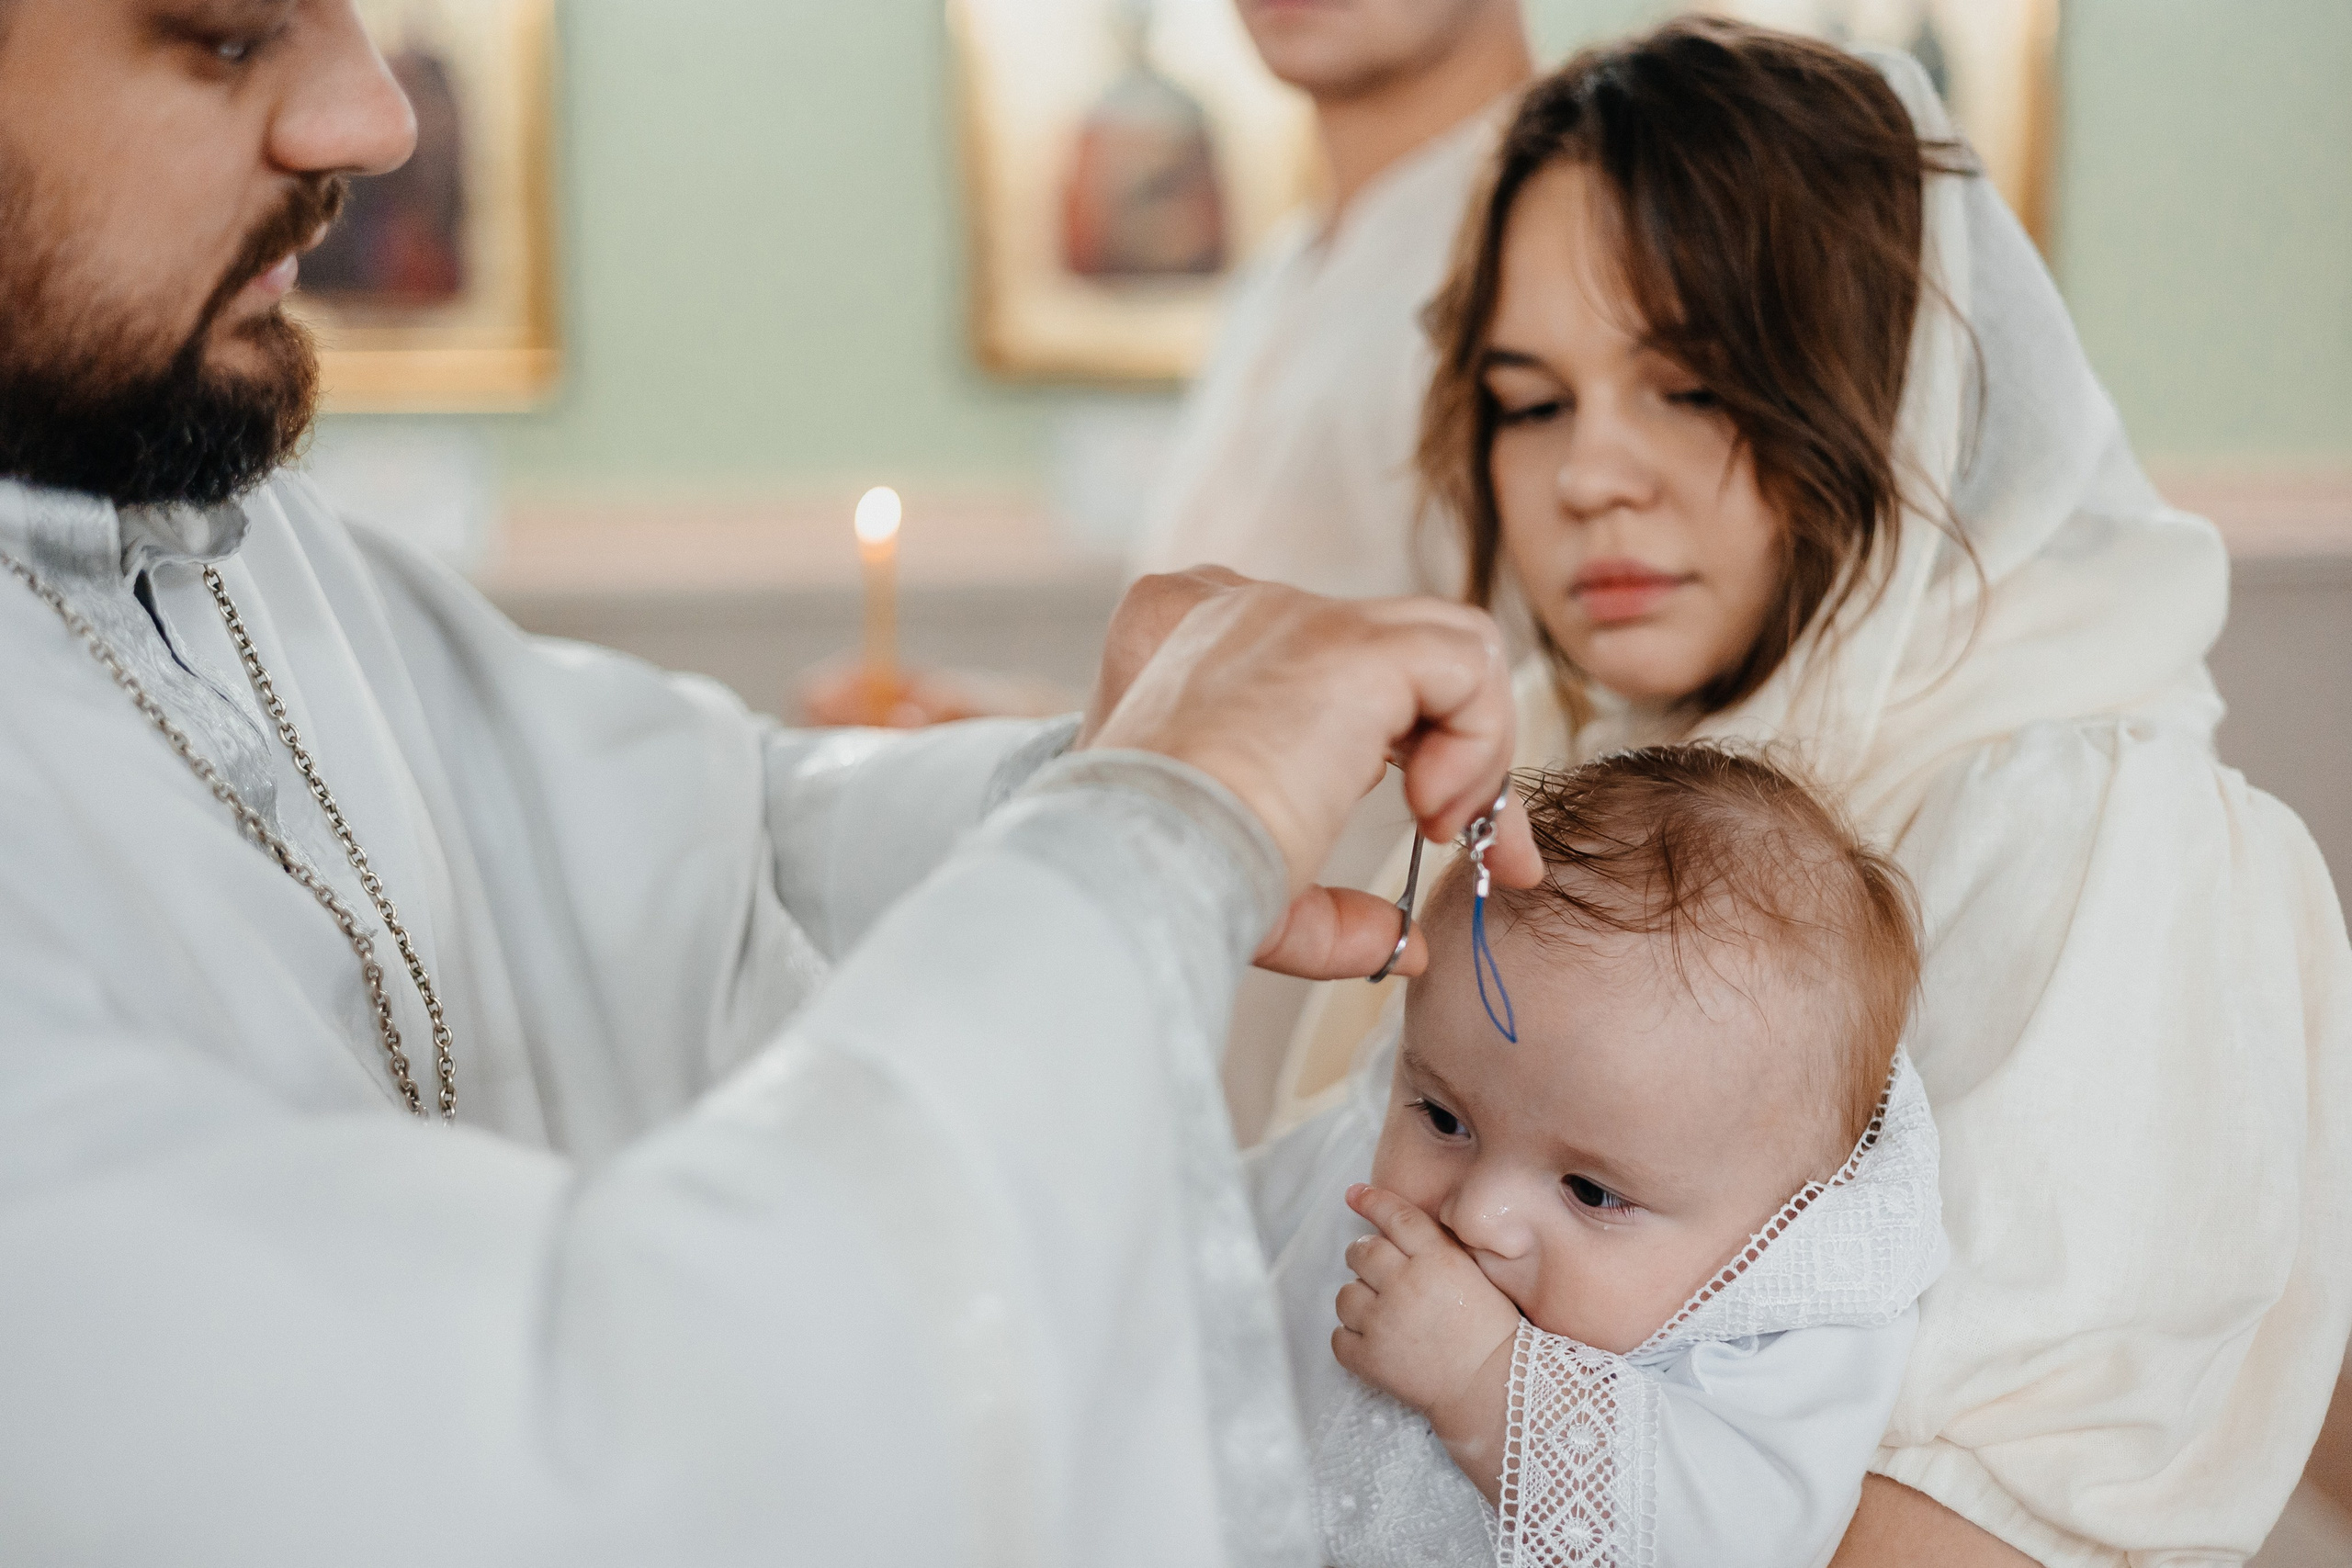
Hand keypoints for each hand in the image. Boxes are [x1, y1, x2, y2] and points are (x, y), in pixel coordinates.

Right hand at [1083, 577, 1538, 977]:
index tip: (1439, 834)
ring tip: (1445, 829)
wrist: (1126, 870)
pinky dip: (1480, 740)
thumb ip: (1321, 910)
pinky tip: (1434, 810)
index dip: (1401, 745)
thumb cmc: (1152, 887)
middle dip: (1464, 756)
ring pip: (1447, 642)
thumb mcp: (1242, 888)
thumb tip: (1398, 943)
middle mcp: (1232, 608)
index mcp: (1181, 642)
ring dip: (1477, 744)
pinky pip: (1466, 663)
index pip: (1331, 667)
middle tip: (1491, 855)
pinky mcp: (1346, 643)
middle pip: (1396, 657)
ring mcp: (1289, 615)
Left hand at [1332, 1184, 1520, 1496]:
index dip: (1372, 1201)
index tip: (1355, 1194)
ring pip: (1344, 1294)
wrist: (1493, 1389)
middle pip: (1361, 1251)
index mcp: (1437, 1260)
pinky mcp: (1368, 1358)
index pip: (1395, 1216)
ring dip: (1358, 1301)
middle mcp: (1405, 1284)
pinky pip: (1339, 1337)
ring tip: (1384, 1316)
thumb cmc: (1490, 1332)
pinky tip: (1376, 1343)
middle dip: (1366, 1258)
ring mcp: (1382, 1322)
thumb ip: (1435, 1249)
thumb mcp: (1472, 1275)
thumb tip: (1395, 1226)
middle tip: (1380, 1274)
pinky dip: (1352, 1339)